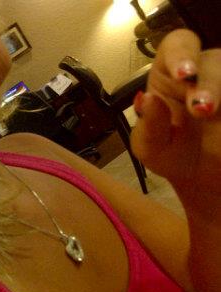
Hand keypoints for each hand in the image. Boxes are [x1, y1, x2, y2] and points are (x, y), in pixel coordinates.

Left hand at [131, 29, 220, 220]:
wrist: (201, 177)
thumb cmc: (171, 154)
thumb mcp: (151, 147)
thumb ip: (149, 125)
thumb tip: (146, 99)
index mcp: (169, 74)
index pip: (177, 46)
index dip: (182, 54)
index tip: (184, 74)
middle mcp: (204, 70)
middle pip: (213, 61)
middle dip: (209, 84)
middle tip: (203, 110)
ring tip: (213, 115)